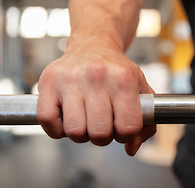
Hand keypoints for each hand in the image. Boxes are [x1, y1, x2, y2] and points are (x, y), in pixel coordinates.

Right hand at [37, 37, 155, 155]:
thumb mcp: (140, 89)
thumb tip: (131, 148)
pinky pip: (48, 121)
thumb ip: (145, 122)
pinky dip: (57, 129)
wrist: (93, 45)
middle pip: (100, 134)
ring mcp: (71, 78)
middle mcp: (98, 76)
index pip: (128, 128)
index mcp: (124, 79)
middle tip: (101, 123)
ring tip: (85, 119)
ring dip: (80, 134)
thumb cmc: (116, 71)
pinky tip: (66, 118)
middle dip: (102, 136)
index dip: (125, 135)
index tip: (120, 127)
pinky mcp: (49, 81)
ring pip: (75, 132)